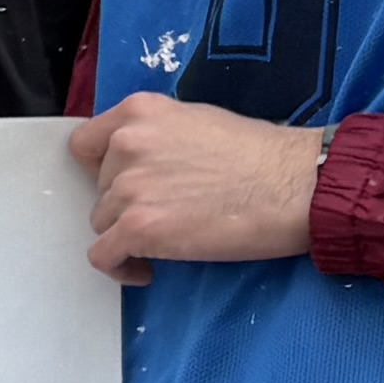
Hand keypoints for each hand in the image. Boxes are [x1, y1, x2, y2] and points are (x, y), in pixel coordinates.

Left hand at [69, 94, 328, 283]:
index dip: (102, 170)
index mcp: (140, 113)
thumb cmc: (263, 157)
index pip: (86, 144)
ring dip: (127, 236)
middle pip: (100, 188)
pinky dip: (120, 267)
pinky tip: (146, 269)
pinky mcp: (137, 227)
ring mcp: (129, 186)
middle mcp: (127, 144)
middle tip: (164, 215)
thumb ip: (158, 139)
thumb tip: (141, 166)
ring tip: (164, 243)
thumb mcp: (198, 122)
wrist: (297, 185)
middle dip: (126, 205)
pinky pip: (104, 256)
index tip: (121, 185)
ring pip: (102, 222)